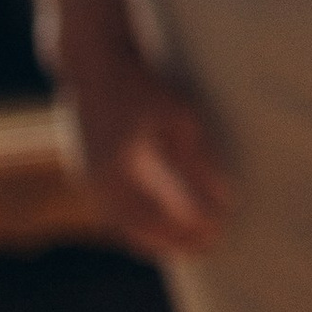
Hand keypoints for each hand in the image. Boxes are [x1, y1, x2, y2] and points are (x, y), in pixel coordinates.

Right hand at [64, 52, 233, 259]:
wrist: (92, 60)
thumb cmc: (140, 83)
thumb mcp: (178, 118)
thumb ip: (199, 160)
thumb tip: (225, 199)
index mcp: (114, 171)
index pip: (155, 218)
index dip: (185, 231)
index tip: (216, 235)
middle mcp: (95, 181)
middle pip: (135, 229)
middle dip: (170, 242)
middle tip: (205, 251)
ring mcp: (86, 175)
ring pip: (120, 223)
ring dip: (152, 237)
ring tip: (185, 247)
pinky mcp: (88, 167)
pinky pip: (112, 208)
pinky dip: (136, 223)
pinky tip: (157, 224)